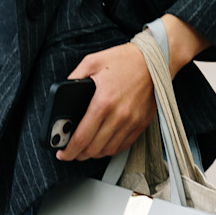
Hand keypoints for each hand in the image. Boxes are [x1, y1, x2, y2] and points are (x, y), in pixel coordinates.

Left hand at [56, 43, 155, 161]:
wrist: (153, 59)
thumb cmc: (123, 60)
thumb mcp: (92, 62)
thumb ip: (74, 79)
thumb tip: (63, 97)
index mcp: (103, 102)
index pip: (82, 137)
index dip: (69, 150)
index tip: (62, 154)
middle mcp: (119, 115)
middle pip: (94, 148)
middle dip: (79, 154)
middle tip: (71, 152)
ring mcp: (132, 121)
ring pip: (109, 150)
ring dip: (94, 154)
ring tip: (86, 149)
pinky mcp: (141, 123)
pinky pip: (124, 145)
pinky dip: (111, 149)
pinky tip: (103, 144)